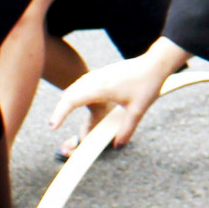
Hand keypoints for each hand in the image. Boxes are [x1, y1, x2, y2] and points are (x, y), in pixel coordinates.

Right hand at [48, 38, 188, 146]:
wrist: (155, 63)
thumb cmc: (148, 83)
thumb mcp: (138, 110)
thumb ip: (127, 130)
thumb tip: (117, 144)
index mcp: (102, 88)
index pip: (73, 100)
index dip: (59, 113)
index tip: (53, 126)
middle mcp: (96, 79)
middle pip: (69, 94)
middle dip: (60, 111)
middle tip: (55, 126)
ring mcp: (98, 75)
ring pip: (75, 87)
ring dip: (67, 101)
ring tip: (61, 116)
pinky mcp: (102, 74)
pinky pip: (82, 84)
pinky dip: (75, 94)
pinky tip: (75, 100)